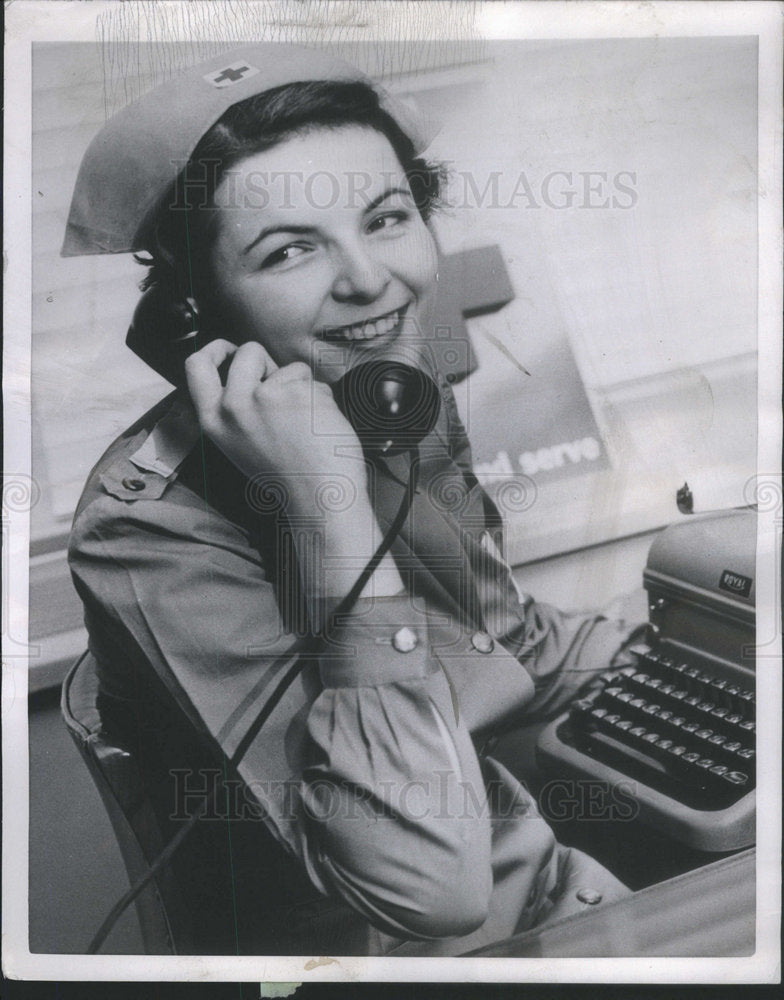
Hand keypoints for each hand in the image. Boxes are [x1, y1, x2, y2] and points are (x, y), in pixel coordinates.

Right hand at [185, 340, 365, 506]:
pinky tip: (320, 428)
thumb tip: (251, 374)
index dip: (215, 348)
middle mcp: (232, 406)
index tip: (230, 350)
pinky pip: (314, 382)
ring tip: (304, 423)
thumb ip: (236, 410)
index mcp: (213, 421)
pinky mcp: (296, 393)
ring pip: (288, 367)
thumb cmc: (288, 475)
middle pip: (247, 352)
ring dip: (302, 386)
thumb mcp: (241, 443)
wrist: (319, 497)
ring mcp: (263, 396)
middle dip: (268, 361)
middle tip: (283, 388)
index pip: (196, 365)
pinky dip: (322, 400)